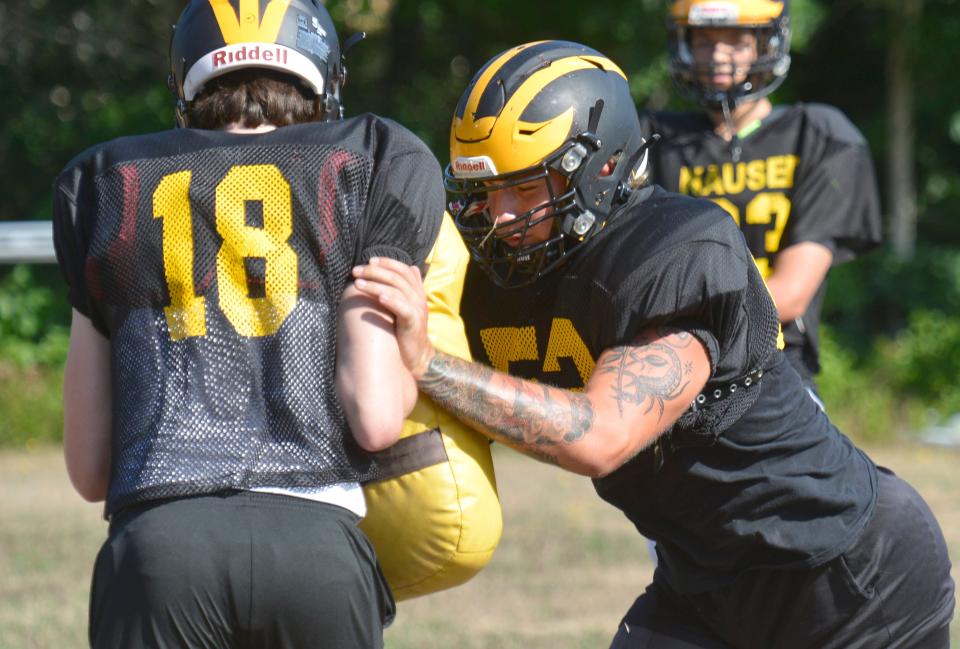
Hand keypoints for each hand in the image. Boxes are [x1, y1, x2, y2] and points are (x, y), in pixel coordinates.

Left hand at [351, 257, 434, 378]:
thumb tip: (410, 268)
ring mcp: (417, 310)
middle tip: (356, 271)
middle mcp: (418, 298)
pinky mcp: (414, 323)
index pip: (404, 270)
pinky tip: (379, 297)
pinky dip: (391, 301)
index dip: (388, 263)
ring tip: (358, 283)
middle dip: (375, 272)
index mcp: (416, 292)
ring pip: (397, 290)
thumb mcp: (405, 307)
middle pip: (397, 277)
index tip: (370, 261)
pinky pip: (403, 309)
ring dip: (375, 285)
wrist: (417, 356)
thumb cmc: (406, 330)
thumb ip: (403, 290)